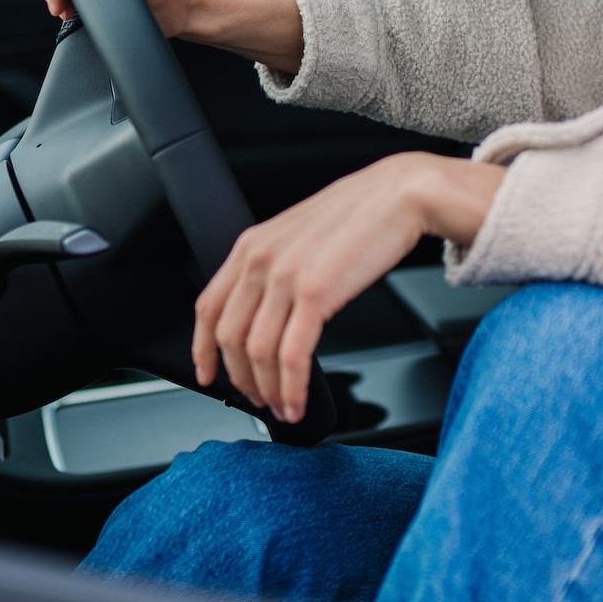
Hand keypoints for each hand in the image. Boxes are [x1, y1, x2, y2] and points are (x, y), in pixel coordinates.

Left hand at [192, 152, 504, 421]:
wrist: (400, 194)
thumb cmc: (362, 213)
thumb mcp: (301, 233)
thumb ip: (277, 265)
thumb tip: (272, 309)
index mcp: (252, 245)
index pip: (208, 307)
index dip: (203, 349)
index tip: (208, 374)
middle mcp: (261, 260)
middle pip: (230, 338)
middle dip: (241, 379)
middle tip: (259, 400)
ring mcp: (285, 277)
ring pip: (259, 353)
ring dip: (269, 390)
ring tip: (283, 407)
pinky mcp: (316, 294)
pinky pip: (293, 356)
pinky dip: (292, 388)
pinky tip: (299, 402)